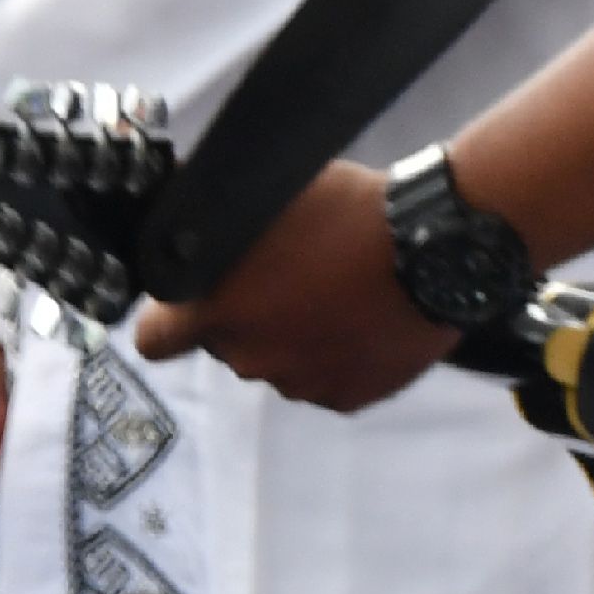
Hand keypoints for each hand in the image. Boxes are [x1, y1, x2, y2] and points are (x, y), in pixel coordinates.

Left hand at [133, 161, 451, 406]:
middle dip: (248, 317)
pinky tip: (364, 323)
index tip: (197, 299)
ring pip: (280, 363)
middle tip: (292, 276)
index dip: (170, 319)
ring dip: (294, 338)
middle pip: (227, 345)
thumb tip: (193, 225)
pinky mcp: (349, 397)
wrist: (439, 246)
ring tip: (338, 298)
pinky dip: (338, 358)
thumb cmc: (350, 209)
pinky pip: (327, 380)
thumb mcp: (268, 195)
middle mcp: (249, 358)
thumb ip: (220, 228)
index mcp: (216, 311)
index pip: (154, 340)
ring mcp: (301, 383)